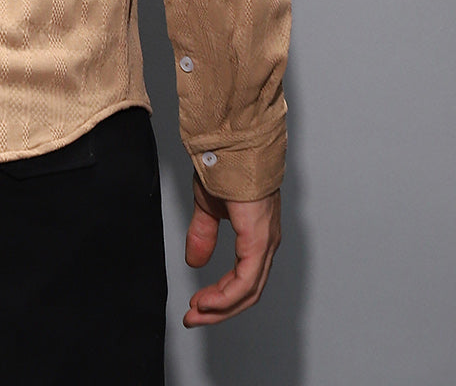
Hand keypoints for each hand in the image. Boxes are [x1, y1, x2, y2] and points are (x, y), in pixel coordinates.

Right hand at [183, 175, 280, 326]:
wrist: (229, 142)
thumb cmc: (223, 165)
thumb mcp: (207, 206)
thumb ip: (204, 235)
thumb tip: (195, 262)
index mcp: (257, 234)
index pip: (244, 279)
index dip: (221, 296)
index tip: (197, 305)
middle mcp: (266, 242)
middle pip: (249, 291)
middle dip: (219, 309)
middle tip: (194, 318)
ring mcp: (265, 241)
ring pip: (249, 290)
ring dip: (221, 307)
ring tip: (197, 313)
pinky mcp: (258, 238)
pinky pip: (246, 279)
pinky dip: (227, 296)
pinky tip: (208, 302)